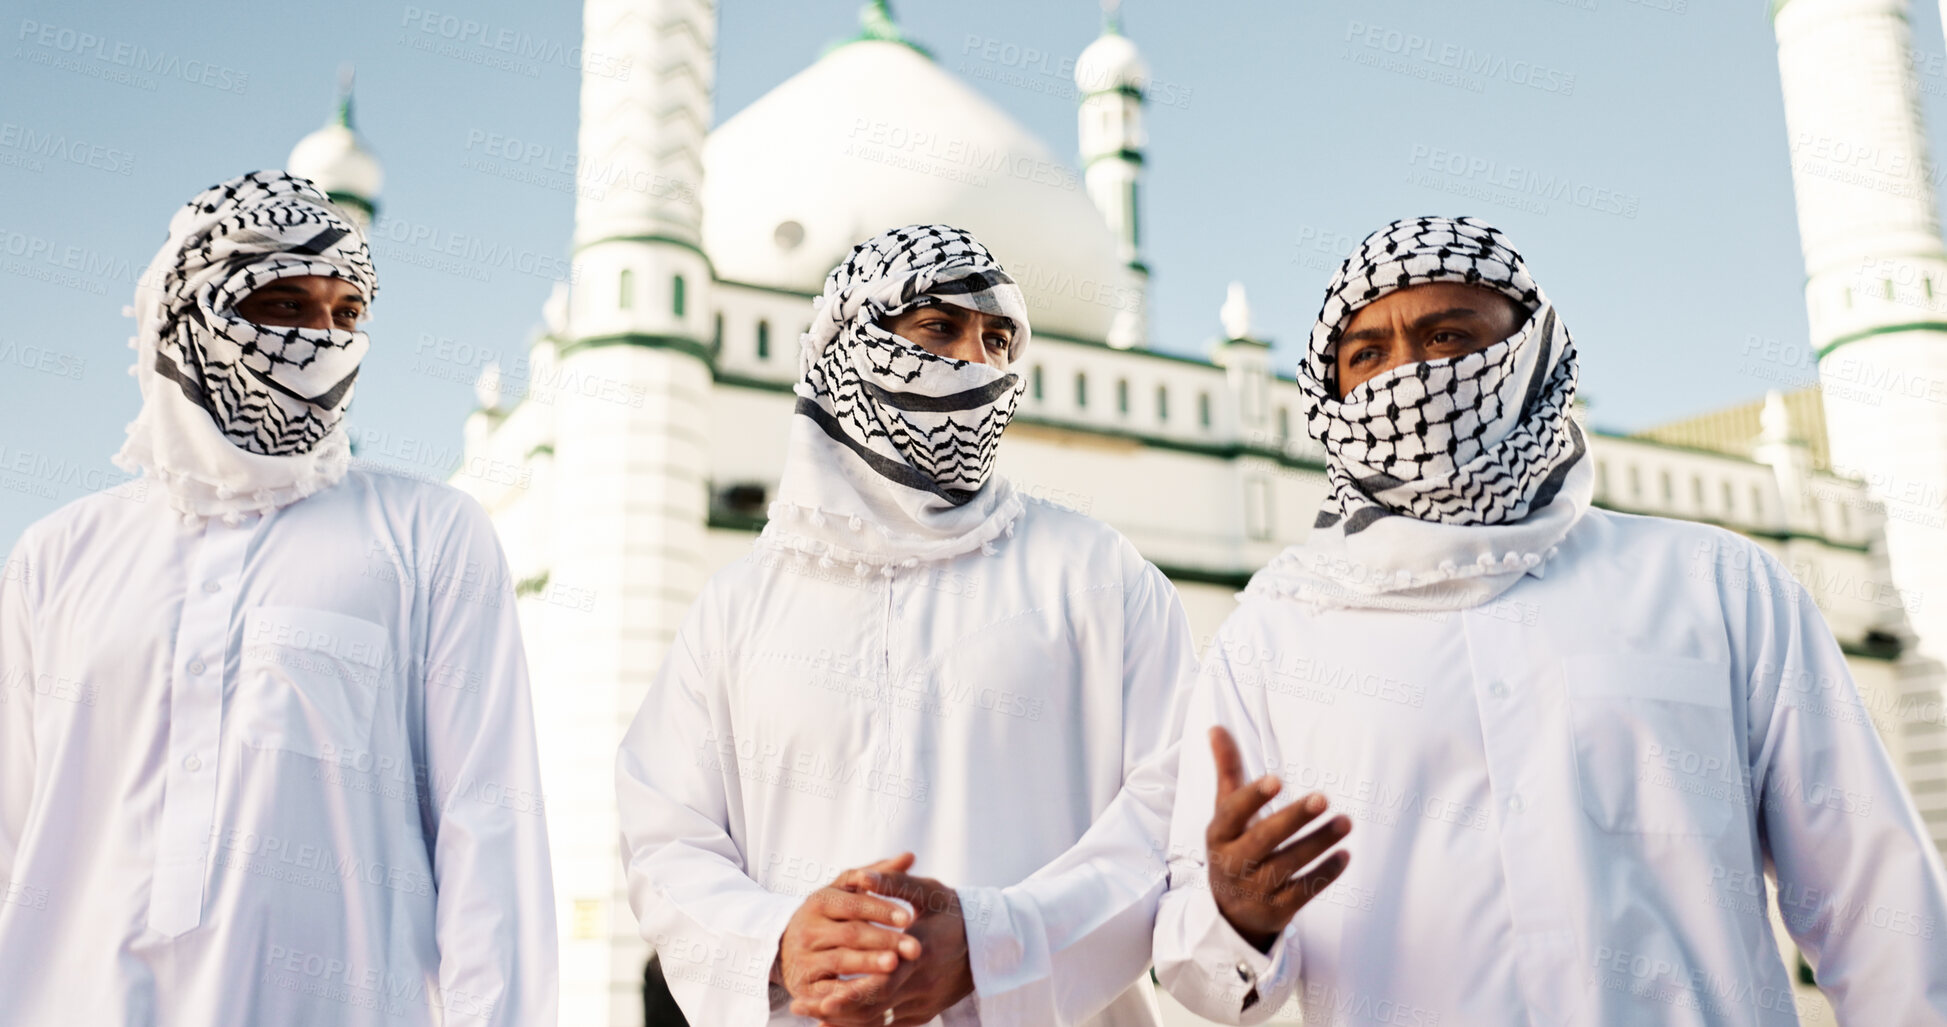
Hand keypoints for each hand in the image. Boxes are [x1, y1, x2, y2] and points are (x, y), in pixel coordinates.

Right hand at [777, 855, 922, 1002]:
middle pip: (850, 933)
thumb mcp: (845, 891)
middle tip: (914, 947)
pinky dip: (849, 991)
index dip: (880, 910)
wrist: (785, 948)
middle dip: (884, 940)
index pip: (853, 904)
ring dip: (868, 963)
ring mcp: (804, 958)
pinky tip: (873, 991)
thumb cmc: (828, 915)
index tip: (909, 916)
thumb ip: (877, 874)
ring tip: (894, 965)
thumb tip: (910, 856)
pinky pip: (828, 990)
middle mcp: (809, 929)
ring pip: (840, 961)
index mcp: (820, 901)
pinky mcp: (803, 986)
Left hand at [790, 869, 973, 1026]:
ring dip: (843, 1021)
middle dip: (834, 1009)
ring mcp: (924, 1002)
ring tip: (809, 1014)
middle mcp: (924, 983)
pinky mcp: (923, 1013)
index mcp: (924, 951)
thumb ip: (893, 884)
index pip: (884, 979)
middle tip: (798, 1007)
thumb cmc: (956, 912)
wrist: (991, 943)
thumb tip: (859, 877)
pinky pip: (888, 1026)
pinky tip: (833, 1021)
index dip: (851, 992)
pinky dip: (861, 1025)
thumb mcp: (929, 892)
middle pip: (874, 1005)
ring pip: (878, 1020)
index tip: (819, 997)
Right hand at [1205, 725, 1350, 950]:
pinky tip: (1344, 855)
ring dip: (1318, 843)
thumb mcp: (1226, 811)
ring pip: (1287, 866)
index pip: (1232, 814)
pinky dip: (1324, 874)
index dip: (1252, 798)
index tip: (1277, 780)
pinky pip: (1303, 892)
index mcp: (1219, 834)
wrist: (1231, 910)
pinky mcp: (1276, 910)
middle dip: (1293, 820)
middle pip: (1263, 840)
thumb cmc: (1234, 844)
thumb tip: (1216, 727)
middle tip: (1323, 798)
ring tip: (1346, 822)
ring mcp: (1254, 889)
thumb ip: (1227, 770)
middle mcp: (1232, 863)